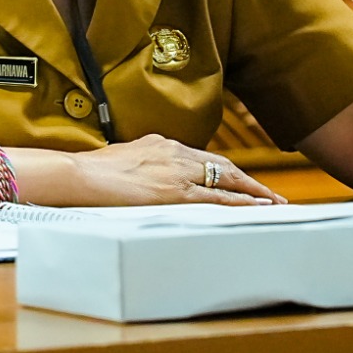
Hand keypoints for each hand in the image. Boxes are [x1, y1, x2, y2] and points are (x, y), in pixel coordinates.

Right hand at [48, 134, 283, 207]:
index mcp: (162, 144)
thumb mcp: (123, 159)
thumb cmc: (91, 171)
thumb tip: (147, 176)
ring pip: (227, 180)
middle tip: (269, 193)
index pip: (203, 158)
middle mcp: (174, 152)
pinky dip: (241, 203)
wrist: (79, 174)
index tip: (240, 180)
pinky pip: (218, 198)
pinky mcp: (175, 192)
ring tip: (273, 202)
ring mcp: (177, 171)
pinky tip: (256, 208)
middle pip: (222, 166)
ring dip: (253, 191)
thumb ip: (143, 165)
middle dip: (248, 180)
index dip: (225, 171)